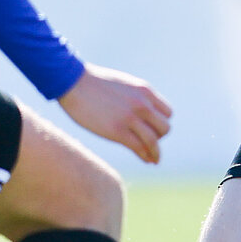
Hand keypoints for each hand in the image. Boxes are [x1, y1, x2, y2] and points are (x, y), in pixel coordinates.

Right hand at [58, 64, 172, 163]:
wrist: (72, 81)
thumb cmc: (94, 83)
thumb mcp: (124, 85)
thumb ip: (137, 97)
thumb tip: (143, 109)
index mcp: (145, 92)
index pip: (168, 113)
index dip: (162, 123)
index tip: (154, 129)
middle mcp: (142, 104)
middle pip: (164, 128)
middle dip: (159, 137)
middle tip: (150, 142)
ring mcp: (130, 118)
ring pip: (154, 141)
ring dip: (155, 151)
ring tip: (154, 158)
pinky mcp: (117, 131)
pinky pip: (139, 147)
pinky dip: (146, 156)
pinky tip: (147, 160)